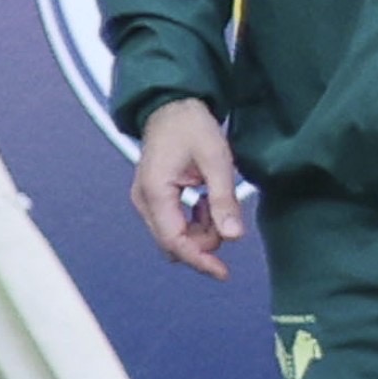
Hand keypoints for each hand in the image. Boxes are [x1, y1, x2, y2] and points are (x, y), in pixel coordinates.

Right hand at [131, 98, 246, 280]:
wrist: (172, 105)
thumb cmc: (191, 125)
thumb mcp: (216, 159)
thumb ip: (224, 199)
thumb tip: (233, 236)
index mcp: (155, 192)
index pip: (175, 241)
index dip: (200, 261)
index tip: (223, 273)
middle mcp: (143, 201)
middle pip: (174, 244)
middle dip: (203, 241)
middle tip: (226, 216)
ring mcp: (145, 201)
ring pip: (175, 237)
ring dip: (200, 231)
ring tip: (215, 202)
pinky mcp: (152, 199)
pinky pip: (174, 224)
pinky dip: (194, 222)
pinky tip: (205, 201)